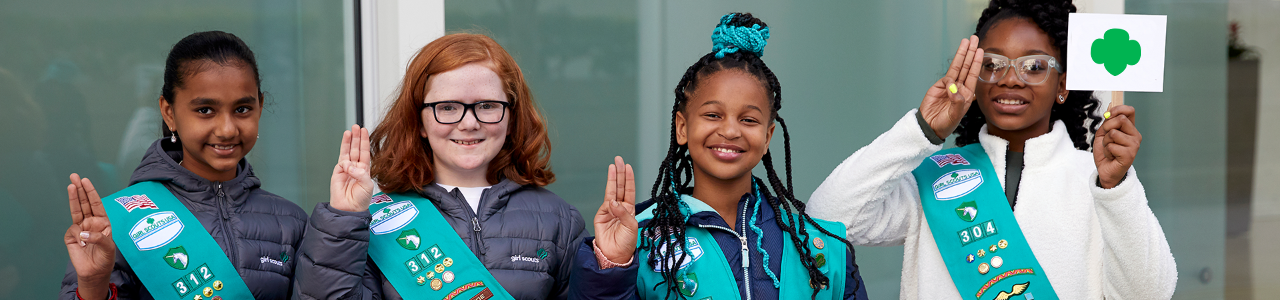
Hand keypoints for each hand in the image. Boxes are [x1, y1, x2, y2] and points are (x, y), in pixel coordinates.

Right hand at [63, 174, 114, 299]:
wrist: (95, 272)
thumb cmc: (105, 258)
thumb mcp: (109, 247)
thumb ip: (99, 238)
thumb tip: (83, 232)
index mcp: (103, 222)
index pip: (96, 204)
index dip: (91, 192)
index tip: (86, 181)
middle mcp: (91, 222)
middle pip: (84, 203)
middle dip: (80, 189)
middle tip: (74, 176)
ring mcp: (80, 229)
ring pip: (76, 211)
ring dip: (73, 198)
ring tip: (71, 186)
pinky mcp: (71, 237)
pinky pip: (73, 232)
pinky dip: (78, 236)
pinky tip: (83, 243)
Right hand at [330, 125, 374, 211]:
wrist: (349, 209)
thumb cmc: (361, 199)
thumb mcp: (367, 185)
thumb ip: (360, 173)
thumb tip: (348, 165)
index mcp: (364, 170)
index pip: (364, 152)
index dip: (364, 141)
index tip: (364, 130)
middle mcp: (355, 168)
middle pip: (356, 149)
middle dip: (356, 137)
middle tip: (356, 126)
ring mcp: (346, 169)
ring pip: (347, 152)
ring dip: (348, 142)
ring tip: (349, 131)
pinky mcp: (337, 173)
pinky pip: (341, 162)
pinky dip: (344, 159)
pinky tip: (347, 160)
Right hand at [593, 156, 636, 264]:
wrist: (614, 255)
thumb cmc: (626, 243)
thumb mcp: (631, 227)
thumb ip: (623, 214)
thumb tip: (613, 203)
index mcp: (629, 209)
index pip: (629, 190)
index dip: (629, 178)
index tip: (628, 167)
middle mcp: (620, 207)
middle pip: (620, 187)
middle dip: (620, 173)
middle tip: (619, 160)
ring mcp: (609, 210)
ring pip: (612, 191)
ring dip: (613, 178)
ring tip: (613, 166)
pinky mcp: (601, 215)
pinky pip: (606, 204)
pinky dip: (610, 198)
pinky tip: (613, 197)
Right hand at [920, 35, 984, 137]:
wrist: (930, 127)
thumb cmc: (945, 124)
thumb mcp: (954, 115)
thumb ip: (957, 102)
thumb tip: (954, 87)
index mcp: (967, 94)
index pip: (973, 74)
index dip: (977, 62)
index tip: (980, 50)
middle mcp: (960, 88)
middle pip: (966, 66)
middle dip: (970, 52)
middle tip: (974, 38)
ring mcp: (949, 86)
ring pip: (957, 67)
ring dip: (961, 54)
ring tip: (965, 42)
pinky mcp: (938, 87)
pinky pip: (946, 78)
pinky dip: (949, 79)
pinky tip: (949, 85)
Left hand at [1093, 105, 1140, 188]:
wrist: (1105, 170)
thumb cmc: (1105, 152)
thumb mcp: (1103, 134)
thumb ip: (1107, 122)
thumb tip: (1109, 109)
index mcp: (1130, 129)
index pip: (1129, 111)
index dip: (1117, 109)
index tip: (1107, 115)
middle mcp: (1135, 135)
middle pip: (1121, 119)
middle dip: (1107, 127)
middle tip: (1106, 138)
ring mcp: (1134, 145)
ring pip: (1113, 133)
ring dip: (1105, 141)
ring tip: (1109, 149)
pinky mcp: (1129, 155)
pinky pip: (1111, 146)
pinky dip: (1106, 151)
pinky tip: (1111, 156)